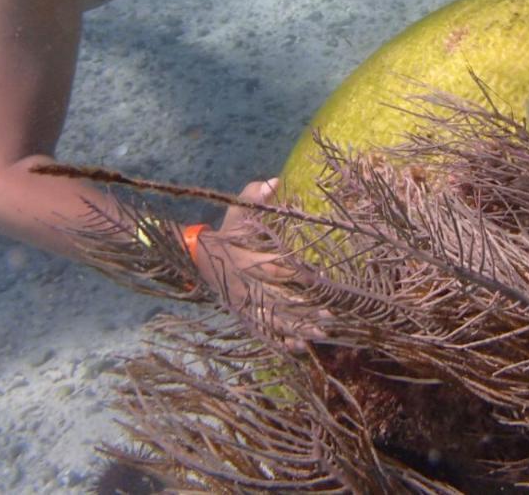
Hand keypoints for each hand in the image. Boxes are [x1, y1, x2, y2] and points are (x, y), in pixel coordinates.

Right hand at [191, 178, 324, 347]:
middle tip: (331, 316)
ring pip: (275, 319)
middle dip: (305, 309)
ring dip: (299, 328)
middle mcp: (250, 284)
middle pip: (281, 300)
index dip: (301, 274)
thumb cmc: (226, 230)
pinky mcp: (246, 313)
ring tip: (323, 334)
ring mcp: (247, 302)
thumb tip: (274, 181)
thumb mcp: (236, 210)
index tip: (322, 278)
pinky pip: (265, 330)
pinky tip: (299, 347)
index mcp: (250, 258)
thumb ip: (254, 195)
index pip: (279, 267)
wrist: (198, 257)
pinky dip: (281, 340)